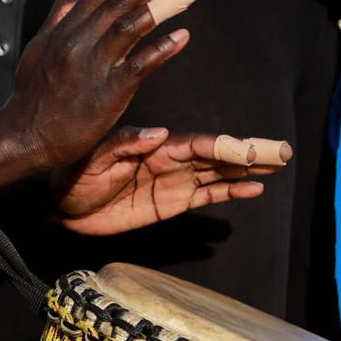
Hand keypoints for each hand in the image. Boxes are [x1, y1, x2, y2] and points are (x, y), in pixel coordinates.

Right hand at [7, 0, 195, 175]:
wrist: (25, 135)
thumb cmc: (32, 96)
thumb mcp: (38, 49)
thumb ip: (59, 20)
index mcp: (65, 29)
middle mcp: (79, 41)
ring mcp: (93, 65)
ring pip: (133, 25)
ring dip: (165, 5)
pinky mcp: (108, 92)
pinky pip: (140, 65)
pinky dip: (162, 48)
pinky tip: (183, 36)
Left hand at [54, 126, 290, 235]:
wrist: (59, 206)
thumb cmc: (73, 175)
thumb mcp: (94, 159)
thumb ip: (124, 145)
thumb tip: (157, 133)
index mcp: (151, 145)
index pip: (192, 144)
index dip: (220, 146)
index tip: (246, 149)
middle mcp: (168, 160)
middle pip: (214, 156)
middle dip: (246, 154)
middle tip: (280, 152)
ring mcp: (172, 182)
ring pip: (216, 175)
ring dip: (245, 171)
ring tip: (275, 166)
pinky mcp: (171, 204)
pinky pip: (205, 196)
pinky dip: (229, 193)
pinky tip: (253, 189)